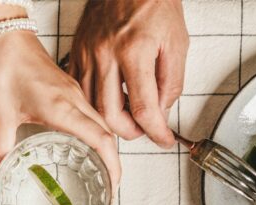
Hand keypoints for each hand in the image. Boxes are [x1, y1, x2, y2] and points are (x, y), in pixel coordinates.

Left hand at [0, 31, 121, 189]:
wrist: (4, 36)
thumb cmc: (4, 66)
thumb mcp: (0, 115)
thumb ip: (2, 150)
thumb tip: (1, 175)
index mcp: (62, 107)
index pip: (101, 140)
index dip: (112, 166)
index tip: (113, 187)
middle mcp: (74, 99)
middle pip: (107, 134)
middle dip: (113, 163)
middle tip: (109, 187)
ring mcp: (74, 92)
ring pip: (102, 123)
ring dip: (107, 147)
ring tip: (102, 171)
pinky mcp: (69, 88)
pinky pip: (92, 113)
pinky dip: (96, 133)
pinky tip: (86, 144)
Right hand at [68, 0, 187, 146]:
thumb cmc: (154, 3)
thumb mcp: (177, 43)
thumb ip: (171, 82)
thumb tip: (162, 113)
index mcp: (135, 51)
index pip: (144, 109)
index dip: (155, 132)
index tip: (163, 139)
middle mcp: (107, 54)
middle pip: (111, 115)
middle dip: (130, 132)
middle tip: (144, 130)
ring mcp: (88, 53)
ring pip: (91, 106)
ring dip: (111, 120)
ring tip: (129, 116)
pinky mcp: (78, 51)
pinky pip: (80, 89)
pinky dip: (93, 103)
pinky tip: (109, 100)